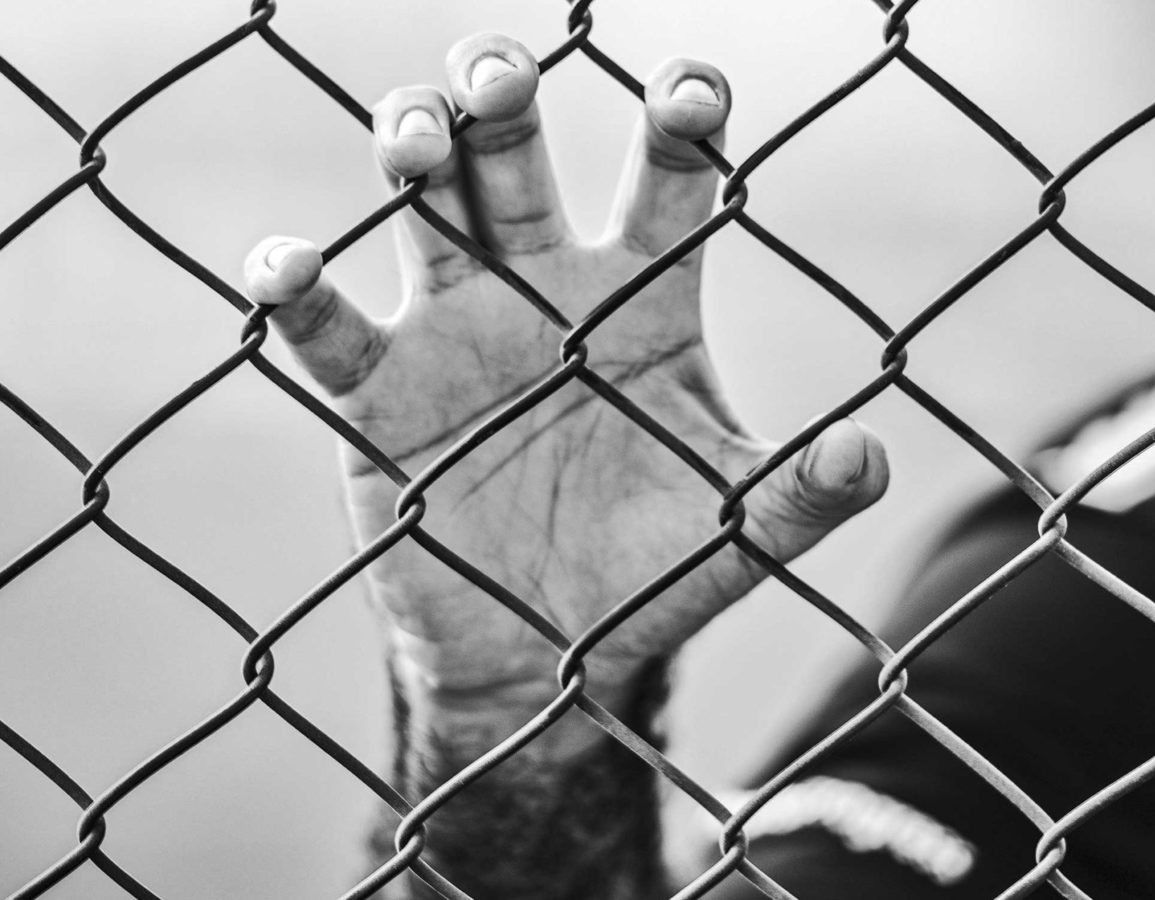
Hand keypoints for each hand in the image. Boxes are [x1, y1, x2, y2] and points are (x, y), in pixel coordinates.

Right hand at [243, 34, 887, 736]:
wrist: (542, 650)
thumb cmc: (646, 576)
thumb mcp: (732, 533)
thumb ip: (797, 495)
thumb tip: (868, 457)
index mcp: (644, 303)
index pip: (667, 188)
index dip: (680, 127)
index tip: (692, 94)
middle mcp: (545, 293)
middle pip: (518, 160)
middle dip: (506, 102)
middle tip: (504, 83)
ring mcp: (455, 333)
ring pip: (424, 207)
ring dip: (412, 151)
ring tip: (418, 137)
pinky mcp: (379, 394)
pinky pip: (329, 330)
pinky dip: (300, 294)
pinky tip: (287, 270)